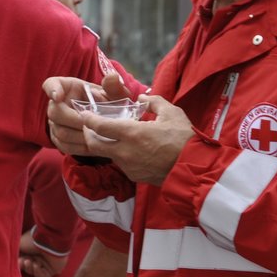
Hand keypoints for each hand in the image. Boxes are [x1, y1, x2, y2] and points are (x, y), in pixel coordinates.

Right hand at [18, 230, 68, 276]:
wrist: (47, 239)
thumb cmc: (32, 240)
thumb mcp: (18, 244)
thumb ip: (14, 253)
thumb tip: (11, 260)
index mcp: (31, 250)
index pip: (23, 261)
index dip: (19, 263)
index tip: (17, 261)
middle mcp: (38, 257)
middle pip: (28, 268)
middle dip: (24, 266)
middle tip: (22, 262)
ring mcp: (46, 263)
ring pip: (34, 272)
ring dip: (30, 268)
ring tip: (29, 261)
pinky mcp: (53, 269)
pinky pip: (43, 276)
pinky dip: (38, 272)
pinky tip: (36, 265)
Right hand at [44, 71, 130, 156]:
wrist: (108, 122)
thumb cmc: (108, 104)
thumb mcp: (114, 94)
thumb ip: (114, 87)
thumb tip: (112, 78)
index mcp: (68, 88)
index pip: (51, 84)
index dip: (52, 90)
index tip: (58, 96)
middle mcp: (56, 104)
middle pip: (54, 112)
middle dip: (74, 120)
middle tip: (92, 125)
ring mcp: (55, 123)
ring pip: (60, 132)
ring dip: (79, 136)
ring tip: (96, 137)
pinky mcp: (59, 139)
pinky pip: (64, 145)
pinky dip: (79, 148)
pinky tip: (93, 147)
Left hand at [76, 93, 192, 183]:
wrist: (194, 168)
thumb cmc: (184, 139)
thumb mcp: (171, 113)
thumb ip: (154, 102)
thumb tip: (142, 99)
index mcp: (131, 134)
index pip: (99, 127)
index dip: (87, 119)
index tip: (83, 114)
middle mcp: (125, 152)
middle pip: (93, 145)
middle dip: (87, 135)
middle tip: (88, 126)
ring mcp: (128, 166)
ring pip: (108, 154)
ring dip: (105, 145)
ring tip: (112, 135)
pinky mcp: (134, 176)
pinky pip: (121, 163)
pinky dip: (120, 154)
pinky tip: (130, 148)